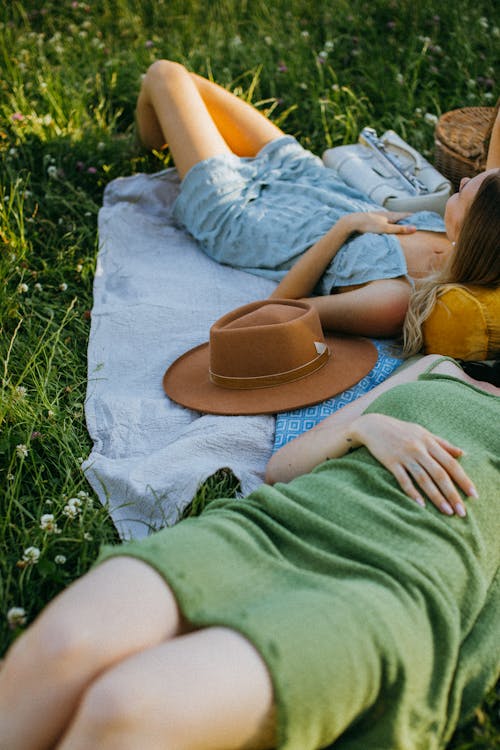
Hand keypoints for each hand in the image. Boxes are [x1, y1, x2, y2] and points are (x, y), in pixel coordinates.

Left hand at [341, 211, 416, 235]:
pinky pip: (385, 221)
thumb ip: (400, 229)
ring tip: (405, 225)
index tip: (424, 218)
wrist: (352, 222)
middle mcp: (386, 214)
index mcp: (391, 215)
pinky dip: (391, 223)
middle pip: (400, 216)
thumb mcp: (386, 229)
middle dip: (408, 219)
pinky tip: (389, 227)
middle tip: (417, 222)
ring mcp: (379, 216)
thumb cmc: (368, 225)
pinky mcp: (373, 220)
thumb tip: (415, 228)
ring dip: (399, 221)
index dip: (415, 216)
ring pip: (392, 218)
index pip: (406, 214)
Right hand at [348, 413, 477, 515]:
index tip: (473, 495)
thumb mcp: (423, 432)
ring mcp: (405, 456)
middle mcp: (419, 449)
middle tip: (461, 511)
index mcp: (429, 442)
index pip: (451, 463)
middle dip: (452, 493)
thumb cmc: (401, 430)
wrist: (373, 425)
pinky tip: (421, 505)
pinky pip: (403, 480)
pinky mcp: (391, 462)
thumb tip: (462, 453)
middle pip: (439, 473)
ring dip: (436, 497)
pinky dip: (412, 492)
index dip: (463, 480)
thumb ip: (443, 443)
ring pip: (423, 479)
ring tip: (446, 511)